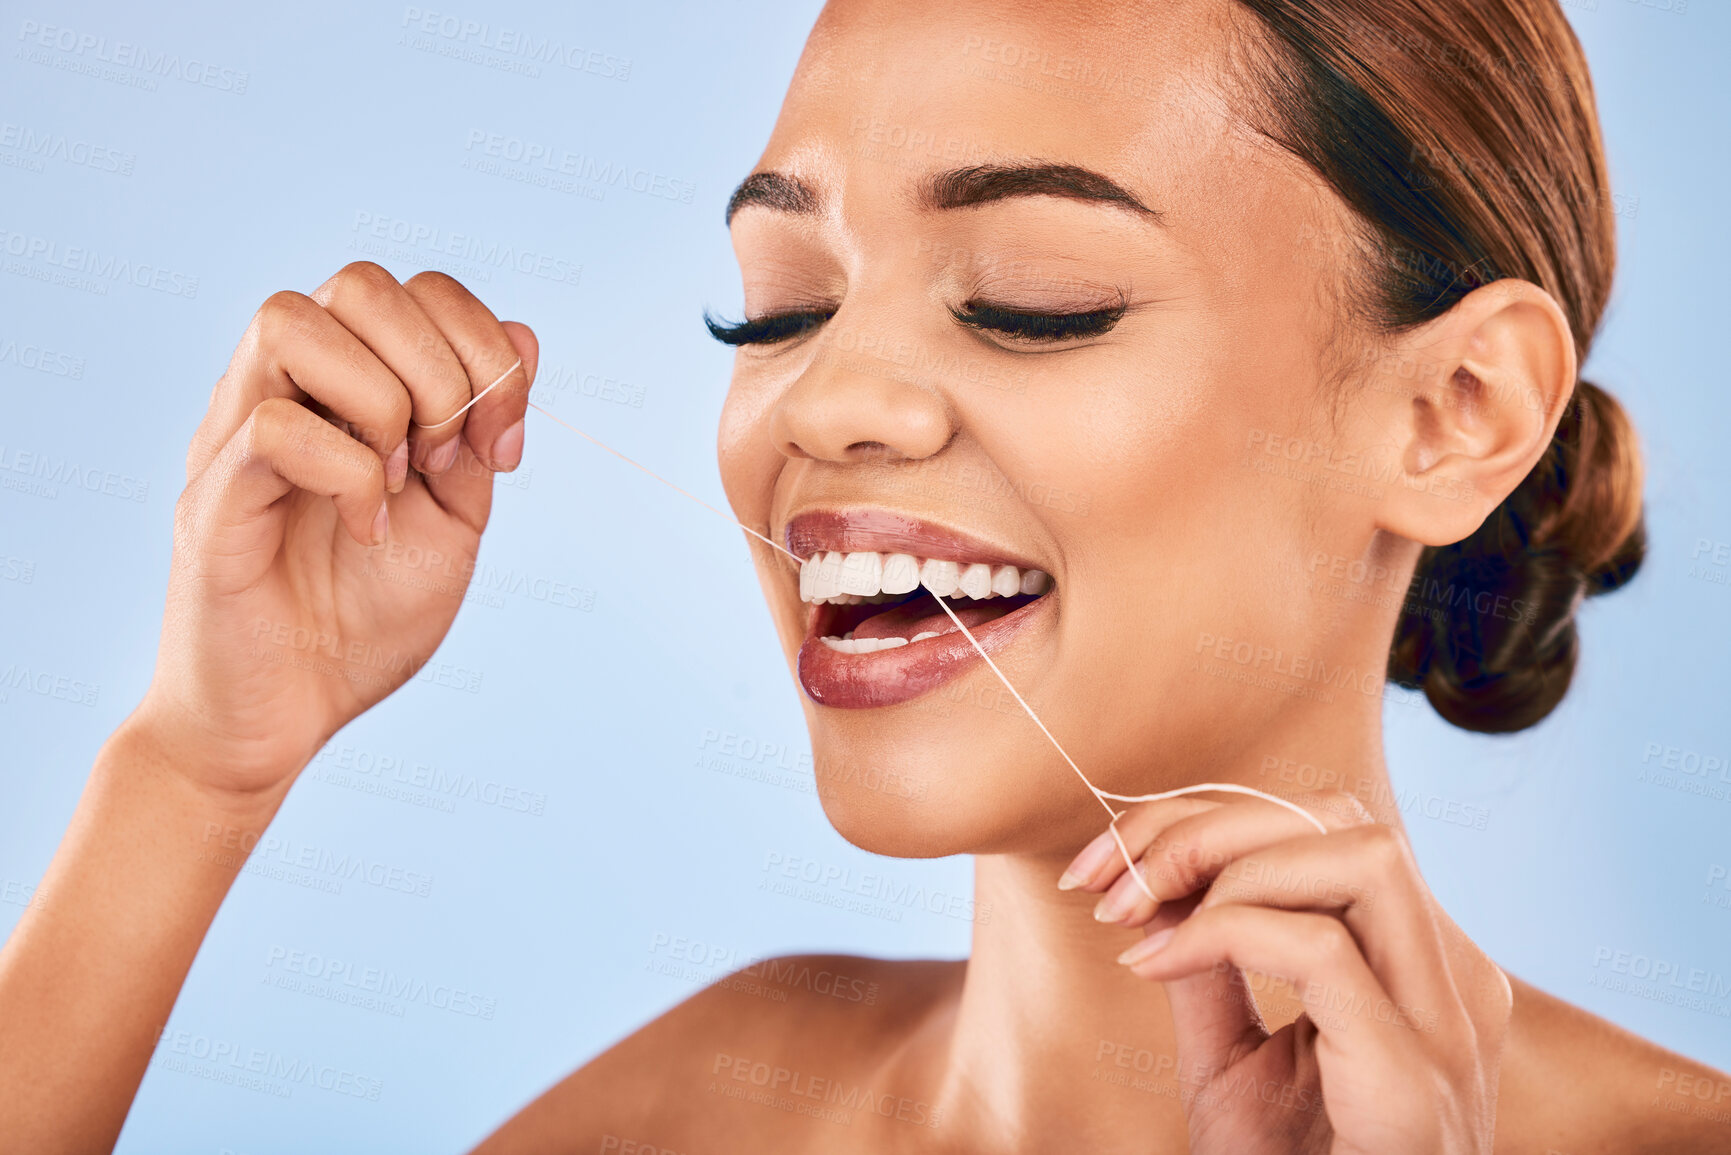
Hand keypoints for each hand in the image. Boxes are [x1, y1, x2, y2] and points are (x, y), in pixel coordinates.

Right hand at [139, 262, 535, 797]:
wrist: (289, 713)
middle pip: (359, 283)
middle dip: (439, 369)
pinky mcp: (212, 495)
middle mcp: (282, 389)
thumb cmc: (361, 617)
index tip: (500, 449)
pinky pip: (273, 427)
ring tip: (398, 483)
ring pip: (293, 322)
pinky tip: (365, 530)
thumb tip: (521, 336)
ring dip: (381, 402)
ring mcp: (236, 433)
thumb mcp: (454, 518)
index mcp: (344, 385)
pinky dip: (348, 475)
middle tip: (444, 462)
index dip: (484, 350)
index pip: (417, 291)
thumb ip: (481, 432)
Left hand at [1061, 791, 1512, 1153]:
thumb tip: (1154, 880)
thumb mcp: (1231, 1063)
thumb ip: (1207, 967)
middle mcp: (1451, 982)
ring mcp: (1449, 1031)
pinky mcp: (1414, 1082)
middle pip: (1341, 818)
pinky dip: (1221, 932)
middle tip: (1106, 875)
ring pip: (1359, 855)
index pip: (1326, 829)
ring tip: (1134, 913)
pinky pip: (1323, 951)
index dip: (1206, 819)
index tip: (1107, 866)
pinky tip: (1154, 964)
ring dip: (1221, 861)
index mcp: (1417, 968)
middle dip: (1204, 821)